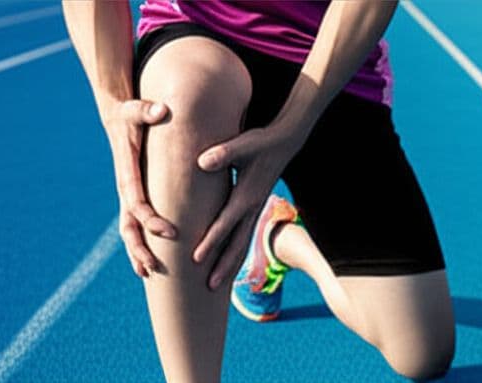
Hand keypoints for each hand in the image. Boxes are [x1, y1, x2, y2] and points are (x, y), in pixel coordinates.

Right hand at [103, 99, 175, 277]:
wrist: (117, 115)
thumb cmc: (130, 114)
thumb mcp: (137, 109)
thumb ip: (147, 110)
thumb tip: (160, 109)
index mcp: (127, 173)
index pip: (137, 203)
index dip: (152, 220)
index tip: (171, 233)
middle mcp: (125, 188)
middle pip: (128, 226)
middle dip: (141, 248)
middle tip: (157, 266)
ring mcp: (126, 194)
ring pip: (128, 230)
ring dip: (137, 253)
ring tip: (149, 274)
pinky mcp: (132, 196)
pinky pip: (134, 225)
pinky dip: (139, 244)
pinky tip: (148, 262)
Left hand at [192, 125, 304, 289]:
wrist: (285, 142)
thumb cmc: (261, 142)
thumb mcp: (243, 145)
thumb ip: (223, 154)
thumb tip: (202, 162)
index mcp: (246, 196)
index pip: (225, 224)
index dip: (210, 242)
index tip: (195, 260)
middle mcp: (252, 208)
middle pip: (237, 244)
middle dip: (223, 266)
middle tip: (208, 287)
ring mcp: (255, 210)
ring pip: (242, 244)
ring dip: (229, 264)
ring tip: (215, 284)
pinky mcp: (254, 208)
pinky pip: (243, 236)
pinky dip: (235, 252)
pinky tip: (226, 262)